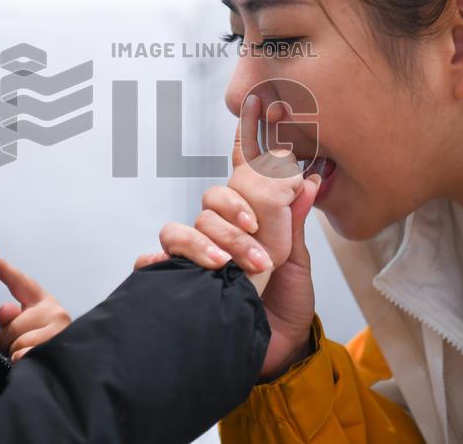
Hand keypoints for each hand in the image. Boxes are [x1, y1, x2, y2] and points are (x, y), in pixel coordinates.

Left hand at [0, 258, 71, 362]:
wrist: (70, 369)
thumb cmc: (42, 347)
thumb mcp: (25, 330)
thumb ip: (12, 319)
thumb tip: (6, 308)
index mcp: (45, 303)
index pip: (22, 283)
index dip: (6, 270)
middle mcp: (56, 311)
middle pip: (13, 324)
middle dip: (7, 341)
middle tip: (18, 348)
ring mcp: (59, 328)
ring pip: (17, 342)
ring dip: (15, 354)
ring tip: (27, 356)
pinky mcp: (58, 345)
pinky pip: (24, 355)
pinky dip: (20, 362)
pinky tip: (31, 362)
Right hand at [136, 95, 320, 377]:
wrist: (275, 354)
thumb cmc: (285, 307)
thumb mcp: (298, 263)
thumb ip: (293, 222)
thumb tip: (308, 180)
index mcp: (249, 221)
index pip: (240, 176)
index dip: (245, 143)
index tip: (256, 108)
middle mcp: (219, 233)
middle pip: (210, 201)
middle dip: (235, 220)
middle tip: (261, 248)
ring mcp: (196, 257)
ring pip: (183, 228)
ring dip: (210, 244)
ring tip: (234, 268)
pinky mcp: (178, 282)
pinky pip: (154, 263)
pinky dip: (159, 262)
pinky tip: (169, 268)